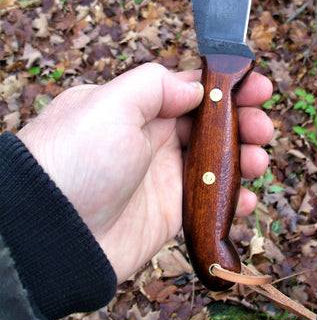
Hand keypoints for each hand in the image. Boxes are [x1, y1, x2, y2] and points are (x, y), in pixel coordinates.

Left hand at [18, 63, 272, 282]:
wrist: (52, 234)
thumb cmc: (74, 161)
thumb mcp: (109, 103)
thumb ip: (155, 85)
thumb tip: (193, 87)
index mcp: (137, 108)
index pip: (191, 90)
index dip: (227, 88)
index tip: (258, 86)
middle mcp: (151, 140)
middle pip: (211, 126)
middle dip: (242, 123)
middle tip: (262, 128)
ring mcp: (162, 178)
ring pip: (216, 162)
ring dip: (243, 158)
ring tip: (257, 160)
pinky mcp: (170, 214)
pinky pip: (210, 203)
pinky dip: (232, 200)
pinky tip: (244, 198)